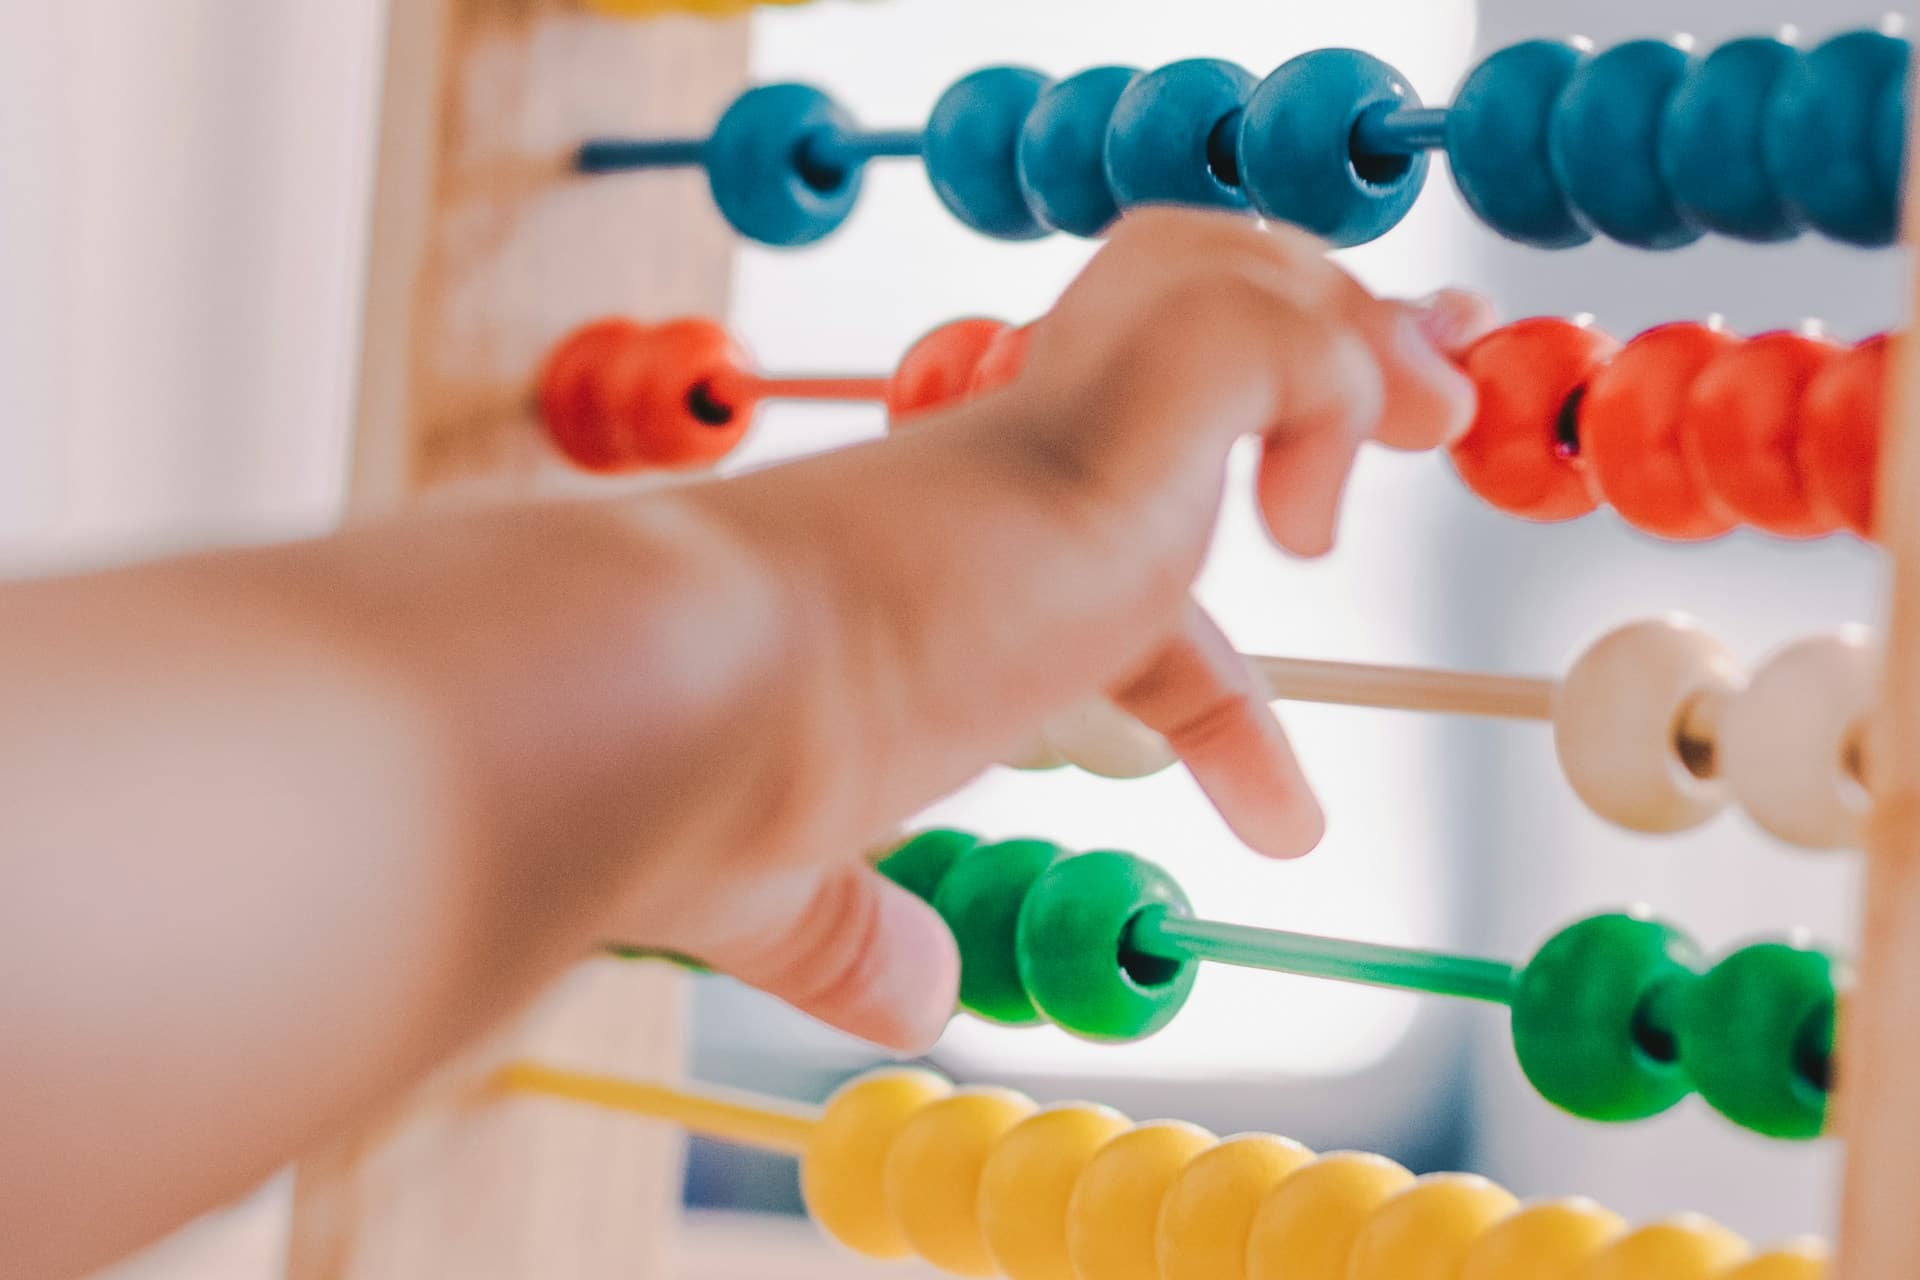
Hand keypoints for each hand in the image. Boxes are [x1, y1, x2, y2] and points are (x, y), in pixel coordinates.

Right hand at [617, 209, 1491, 1049]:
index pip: (1121, 581)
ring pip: (1223, 272)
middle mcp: (1006, 471)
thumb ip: (849, 934)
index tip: (1288, 824)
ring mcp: (1050, 434)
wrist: (653, 706)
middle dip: (1327, 341)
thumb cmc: (693, 789)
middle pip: (1188, 334)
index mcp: (950, 562)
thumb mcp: (788, 884)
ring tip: (1431, 411)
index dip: (1225, 706)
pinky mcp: (1090, 424)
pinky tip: (1313, 521)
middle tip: (1433, 396)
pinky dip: (1325, 380)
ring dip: (1350, 323)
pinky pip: (1255, 329)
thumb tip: (911, 1005)